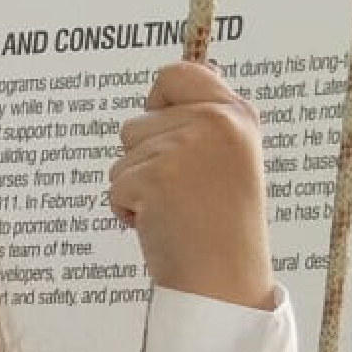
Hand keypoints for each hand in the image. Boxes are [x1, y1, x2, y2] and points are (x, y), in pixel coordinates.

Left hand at [107, 60, 275, 309]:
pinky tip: (157, 225)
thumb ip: (201, 126)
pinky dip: (126, 211)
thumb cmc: (222, 229)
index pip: (178, 73)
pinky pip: (115, 186)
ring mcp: (185, 146)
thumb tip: (158, 96)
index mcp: (237, 114)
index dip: (157, 99)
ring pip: (123, 156)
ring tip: (170, 211)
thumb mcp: (230, 162)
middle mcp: (214, 122)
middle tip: (176, 195)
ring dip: (134, 187)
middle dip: (143, 160)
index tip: (160, 131)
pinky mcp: (155, 175)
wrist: (223, 279)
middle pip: (137, 122)